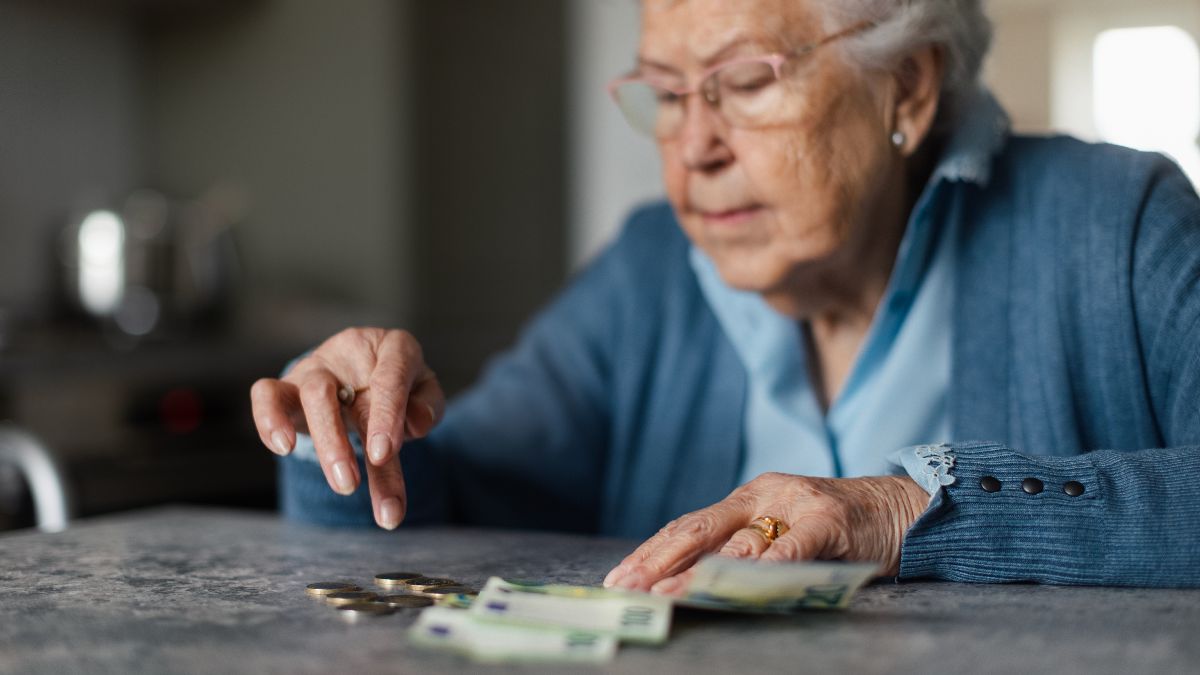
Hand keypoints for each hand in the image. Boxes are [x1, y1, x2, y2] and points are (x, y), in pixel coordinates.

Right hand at [250, 328, 443, 529]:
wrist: (370, 375)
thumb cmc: (402, 387)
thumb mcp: (424, 393)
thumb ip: (427, 406)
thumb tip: (418, 424)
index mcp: (392, 347)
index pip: (389, 375)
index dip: (386, 416)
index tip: (382, 455)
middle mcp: (349, 351)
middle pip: (332, 393)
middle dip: (338, 443)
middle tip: (349, 486)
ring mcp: (316, 368)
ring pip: (308, 398)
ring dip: (323, 444)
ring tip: (341, 485)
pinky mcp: (288, 387)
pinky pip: (267, 396)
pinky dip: (268, 421)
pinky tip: (283, 448)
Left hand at [602, 473, 929, 594]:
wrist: (901, 508)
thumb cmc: (836, 528)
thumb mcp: (783, 533)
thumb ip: (743, 552)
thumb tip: (686, 584)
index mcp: (747, 499)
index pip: (687, 527)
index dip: (649, 553)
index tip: (618, 579)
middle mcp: (764, 496)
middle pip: (700, 530)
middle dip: (658, 561)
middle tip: (627, 588)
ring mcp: (797, 506)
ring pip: (741, 543)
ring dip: (703, 572)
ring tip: (670, 594)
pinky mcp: (832, 520)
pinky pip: (798, 546)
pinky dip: (773, 565)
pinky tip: (747, 583)